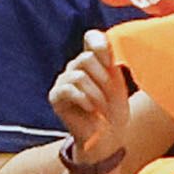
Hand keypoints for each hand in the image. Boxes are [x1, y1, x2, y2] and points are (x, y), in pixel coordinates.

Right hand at [48, 34, 147, 173]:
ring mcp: (64, 80)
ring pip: (79, 75)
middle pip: (87, 58)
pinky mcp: (56, 96)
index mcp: (93, 60)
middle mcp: (76, 66)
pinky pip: (68, 89)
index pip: (91, 37)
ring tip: (101, 107)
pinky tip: (91, 109)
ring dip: (96, 94)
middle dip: (103, 79)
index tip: (111, 62)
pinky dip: (84, 99)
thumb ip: (111, 62)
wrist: (108, 136)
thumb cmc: (115, 109)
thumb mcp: (118, 82)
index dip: (100, 44)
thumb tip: (113, 45)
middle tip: (109, 96)